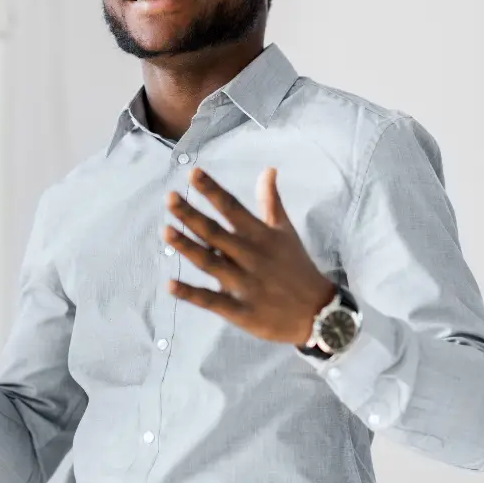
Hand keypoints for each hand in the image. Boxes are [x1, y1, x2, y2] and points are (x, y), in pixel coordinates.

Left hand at [163, 167, 334, 344]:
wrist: (318, 313)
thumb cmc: (296, 266)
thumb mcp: (285, 231)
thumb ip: (271, 201)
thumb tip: (268, 169)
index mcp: (260, 235)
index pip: (233, 208)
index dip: (213, 190)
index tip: (193, 173)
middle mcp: (251, 256)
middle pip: (216, 233)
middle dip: (191, 215)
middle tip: (169, 198)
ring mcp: (245, 284)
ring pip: (210, 264)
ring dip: (187, 248)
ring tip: (165, 231)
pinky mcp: (240, 310)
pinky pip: (212, 301)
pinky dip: (191, 294)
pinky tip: (170, 285)